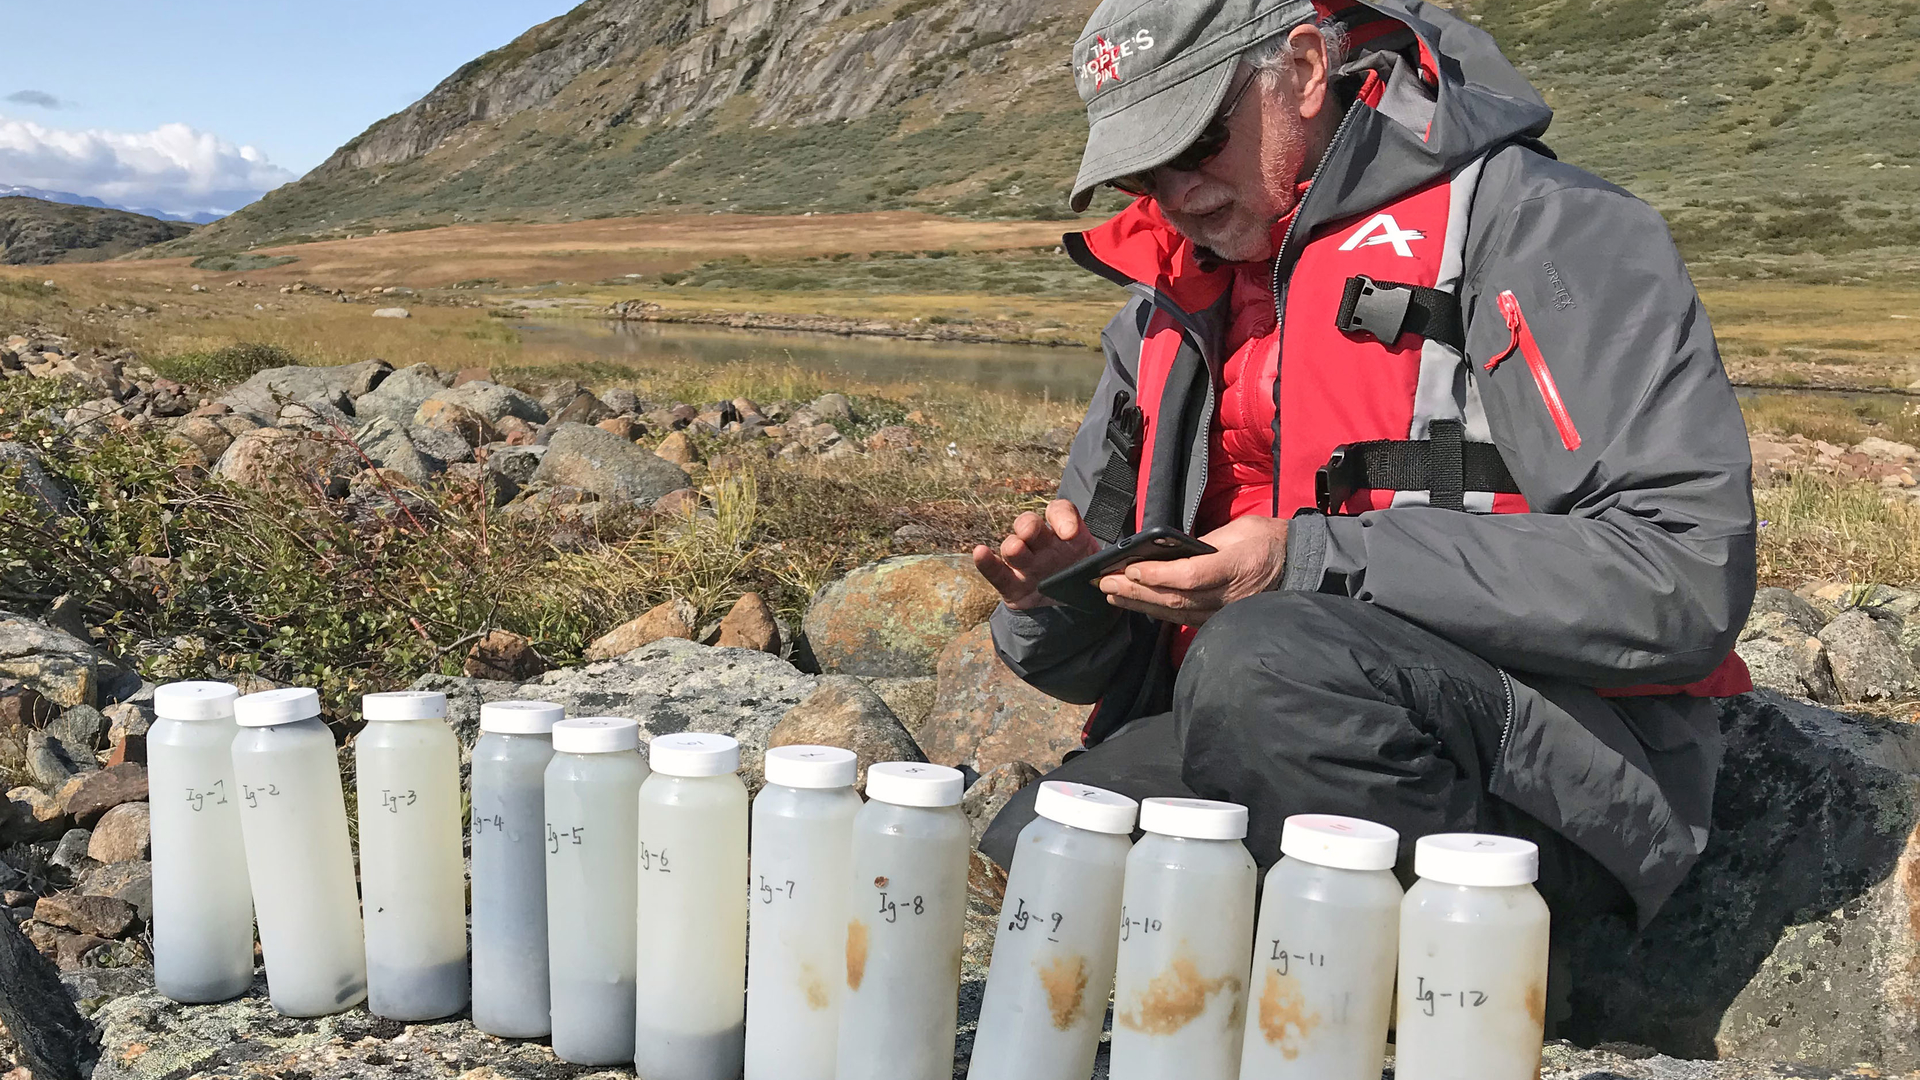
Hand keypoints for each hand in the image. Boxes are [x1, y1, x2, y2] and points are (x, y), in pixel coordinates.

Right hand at [974, 499, 1102, 609]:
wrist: (1072, 612)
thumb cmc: (1087, 581)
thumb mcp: (1103, 569)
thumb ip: (1112, 564)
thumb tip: (1130, 562)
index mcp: (1067, 535)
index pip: (1060, 512)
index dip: (1063, 518)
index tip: (1070, 533)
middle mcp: (1042, 543)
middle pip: (1030, 524)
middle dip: (1029, 526)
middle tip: (1031, 532)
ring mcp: (1025, 563)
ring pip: (1013, 546)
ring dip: (1012, 545)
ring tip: (1016, 549)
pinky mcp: (1011, 584)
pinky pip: (997, 573)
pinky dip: (987, 563)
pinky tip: (980, 553)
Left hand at [1098, 515, 1289, 625]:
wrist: (1295, 565)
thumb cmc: (1264, 540)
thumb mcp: (1238, 530)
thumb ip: (1204, 543)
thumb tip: (1167, 551)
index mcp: (1235, 566)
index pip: (1191, 575)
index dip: (1159, 574)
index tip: (1131, 567)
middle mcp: (1229, 595)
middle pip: (1176, 598)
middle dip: (1137, 591)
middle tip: (1105, 582)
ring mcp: (1224, 612)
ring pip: (1176, 613)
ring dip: (1140, 604)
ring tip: (1112, 593)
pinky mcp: (1219, 620)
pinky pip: (1184, 619)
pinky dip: (1157, 612)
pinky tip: (1136, 605)